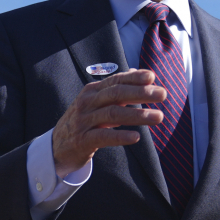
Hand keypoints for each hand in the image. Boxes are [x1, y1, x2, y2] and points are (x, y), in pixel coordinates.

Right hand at [52, 69, 166, 178]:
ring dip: (138, 115)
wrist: (57, 147)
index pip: (116, 80)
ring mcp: (83, 121)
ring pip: (113, 114)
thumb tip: (137, 72)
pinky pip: (103, 136)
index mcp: (92, 91)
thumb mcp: (96, 103)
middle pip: (116, 94)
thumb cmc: (83, 122)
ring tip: (158, 117)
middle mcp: (87, 103)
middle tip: (162, 94)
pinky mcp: (82, 140)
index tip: (153, 76)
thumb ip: (116, 89)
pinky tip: (136, 137)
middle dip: (141, 93)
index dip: (134, 77)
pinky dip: (120, 136)